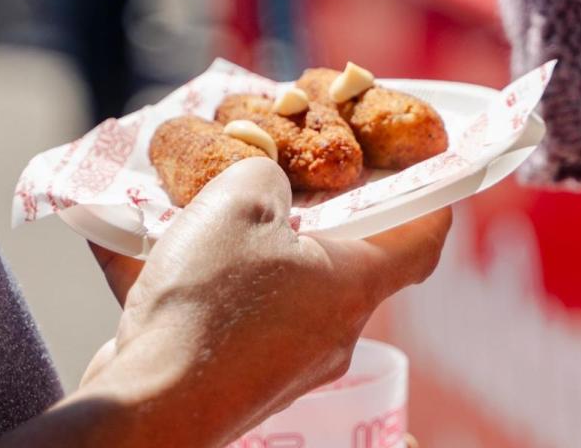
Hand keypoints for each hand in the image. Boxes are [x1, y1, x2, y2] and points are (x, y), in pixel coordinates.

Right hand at [80, 157, 450, 446]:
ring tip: (208, 218)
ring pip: (288, 289)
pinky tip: (164, 261)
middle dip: (319, 219)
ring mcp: (292, 364)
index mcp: (352, 284)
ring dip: (257, 252)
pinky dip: (215, 286)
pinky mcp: (248, 382)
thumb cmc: (206, 304)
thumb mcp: (238, 201)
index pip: (421, 241)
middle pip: (347, 262)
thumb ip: (265, 174)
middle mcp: (335, 331)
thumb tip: (267, 183)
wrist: (151, 407)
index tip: (421, 176)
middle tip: (287, 181)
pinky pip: (241, 319)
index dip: (429, 202)